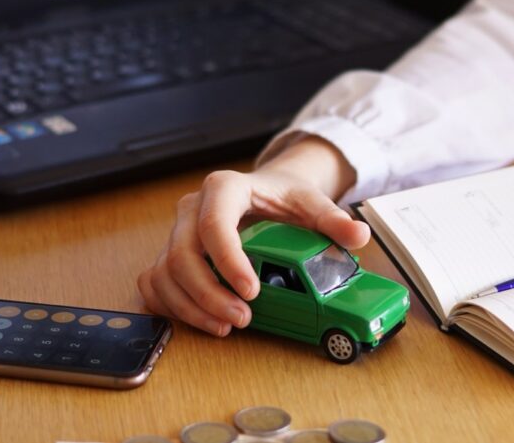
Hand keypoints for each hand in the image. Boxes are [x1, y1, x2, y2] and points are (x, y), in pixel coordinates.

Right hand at [137, 138, 370, 335]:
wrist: (266, 191)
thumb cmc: (285, 196)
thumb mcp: (312, 202)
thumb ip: (334, 219)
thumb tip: (358, 235)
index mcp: (225, 188)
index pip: (213, 224)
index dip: (227, 261)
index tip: (251, 291)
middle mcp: (192, 208)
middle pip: (181, 254)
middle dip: (209, 293)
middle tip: (242, 319)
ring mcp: (176, 231)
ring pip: (164, 272)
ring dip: (191, 306)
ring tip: (226, 326)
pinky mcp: (170, 253)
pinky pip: (155, 282)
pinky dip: (172, 306)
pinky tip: (202, 321)